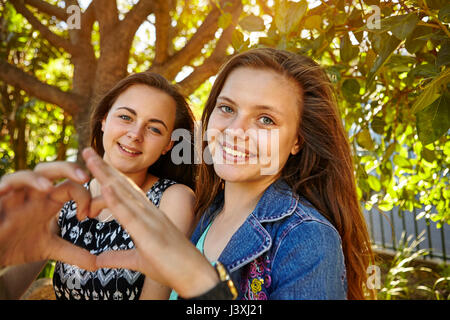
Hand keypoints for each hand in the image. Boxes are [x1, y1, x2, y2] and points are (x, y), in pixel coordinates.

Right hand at [0, 162, 102, 269]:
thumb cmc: (17, 244)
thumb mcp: (49, 249)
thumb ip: (74, 253)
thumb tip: (98, 264)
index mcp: (49, 200)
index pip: (71, 186)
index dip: (84, 196)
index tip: (88, 216)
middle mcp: (33, 194)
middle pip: (51, 170)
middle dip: (68, 168)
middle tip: (85, 177)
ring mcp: (13, 196)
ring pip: (25, 175)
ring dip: (36, 179)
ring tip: (49, 188)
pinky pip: (0, 188)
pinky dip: (6, 186)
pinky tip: (8, 190)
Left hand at [82, 147, 219, 297]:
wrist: (194, 275)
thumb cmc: (171, 267)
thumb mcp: (138, 261)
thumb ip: (118, 257)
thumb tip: (98, 260)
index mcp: (147, 215)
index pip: (124, 192)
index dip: (108, 177)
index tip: (94, 164)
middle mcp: (148, 212)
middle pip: (121, 185)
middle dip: (103, 168)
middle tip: (86, 150)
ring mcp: (149, 219)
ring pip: (123, 193)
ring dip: (105, 175)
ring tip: (90, 158)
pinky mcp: (148, 233)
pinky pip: (129, 214)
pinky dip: (116, 200)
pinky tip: (105, 186)